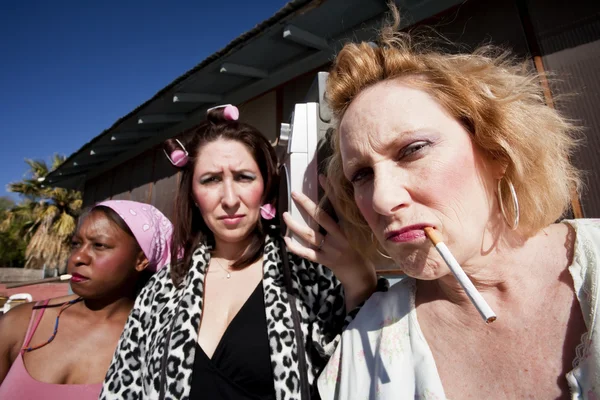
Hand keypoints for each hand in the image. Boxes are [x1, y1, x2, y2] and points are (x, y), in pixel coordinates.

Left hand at [283, 175, 376, 309]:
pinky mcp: (325, 260)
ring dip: (295, 225)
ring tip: (285, 215)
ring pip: (310, 235)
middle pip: (321, 218)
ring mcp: (331, 249)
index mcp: (349, 228)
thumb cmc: (359, 250)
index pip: (339, 206)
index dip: (330, 191)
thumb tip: (332, 201)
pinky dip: (296, 248)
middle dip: (307, 205)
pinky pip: (307, 253)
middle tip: (295, 193)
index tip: (322, 178)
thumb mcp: (357, 233)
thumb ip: (345, 220)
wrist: (362, 276)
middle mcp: (340, 237)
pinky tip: (286, 240)